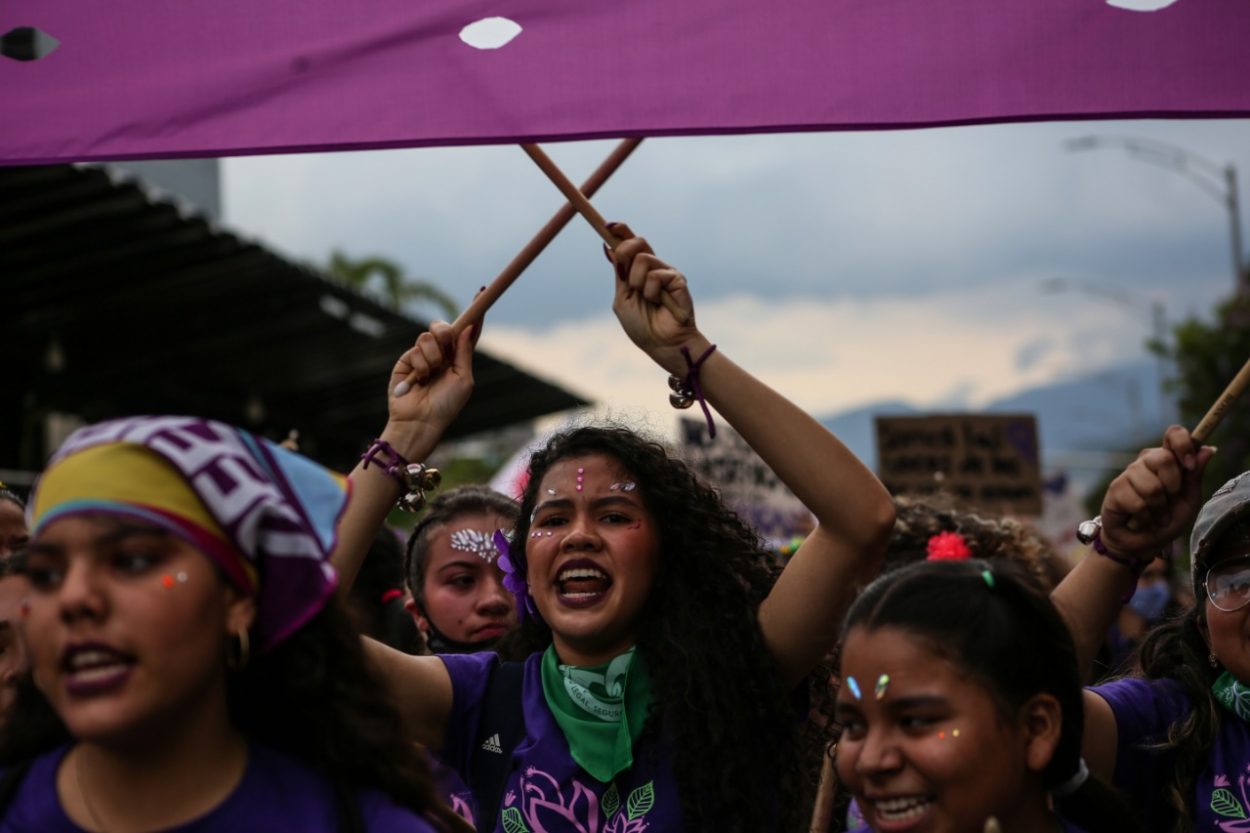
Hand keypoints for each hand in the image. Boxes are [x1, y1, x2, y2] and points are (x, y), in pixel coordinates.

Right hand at [385, 322, 475, 442]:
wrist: (420, 421)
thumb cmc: (446, 405)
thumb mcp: (463, 379)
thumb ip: (464, 352)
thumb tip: (469, 326)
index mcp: (458, 358)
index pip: (467, 331)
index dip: (474, 313)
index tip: (480, 292)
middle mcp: (441, 354)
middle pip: (444, 327)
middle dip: (446, 332)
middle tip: (446, 344)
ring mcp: (422, 356)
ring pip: (428, 336)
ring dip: (433, 356)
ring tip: (431, 375)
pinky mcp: (406, 360)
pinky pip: (416, 348)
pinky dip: (421, 365)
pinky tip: (419, 380)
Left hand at [607, 224, 701, 373]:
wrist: (662, 344)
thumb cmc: (642, 327)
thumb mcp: (623, 299)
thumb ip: (619, 275)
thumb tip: (609, 248)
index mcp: (637, 272)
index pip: (630, 245)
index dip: (620, 232)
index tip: (608, 225)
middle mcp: (653, 269)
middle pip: (638, 242)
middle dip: (625, 249)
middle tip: (625, 271)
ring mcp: (666, 272)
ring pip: (643, 258)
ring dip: (637, 282)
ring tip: (647, 300)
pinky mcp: (677, 279)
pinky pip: (656, 274)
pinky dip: (651, 291)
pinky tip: (659, 303)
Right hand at [1100, 425, 1214, 556]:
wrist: (1141, 542)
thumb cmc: (1166, 520)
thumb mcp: (1188, 500)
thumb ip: (1194, 476)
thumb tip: (1208, 449)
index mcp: (1167, 459)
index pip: (1174, 434)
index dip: (1184, 444)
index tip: (1190, 466)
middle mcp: (1146, 461)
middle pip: (1164, 458)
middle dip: (1173, 487)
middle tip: (1170, 502)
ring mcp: (1129, 473)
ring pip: (1152, 487)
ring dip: (1159, 510)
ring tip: (1155, 517)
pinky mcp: (1115, 489)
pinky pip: (1138, 503)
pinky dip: (1146, 519)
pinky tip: (1141, 521)